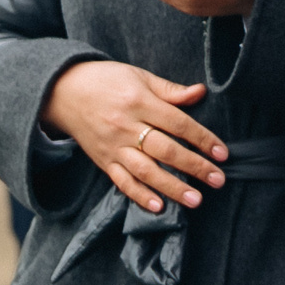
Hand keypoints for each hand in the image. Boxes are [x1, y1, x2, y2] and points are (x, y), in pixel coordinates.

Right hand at [41, 61, 228, 211]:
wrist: (62, 92)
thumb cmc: (107, 80)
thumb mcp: (139, 77)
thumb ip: (170, 90)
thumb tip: (201, 92)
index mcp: (139, 102)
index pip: (178, 123)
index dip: (202, 138)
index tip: (222, 154)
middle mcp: (126, 126)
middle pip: (165, 150)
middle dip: (194, 167)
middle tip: (217, 180)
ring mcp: (113, 146)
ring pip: (145, 171)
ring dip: (171, 187)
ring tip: (194, 200)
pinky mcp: (102, 161)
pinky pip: (122, 181)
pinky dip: (139, 195)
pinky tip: (158, 207)